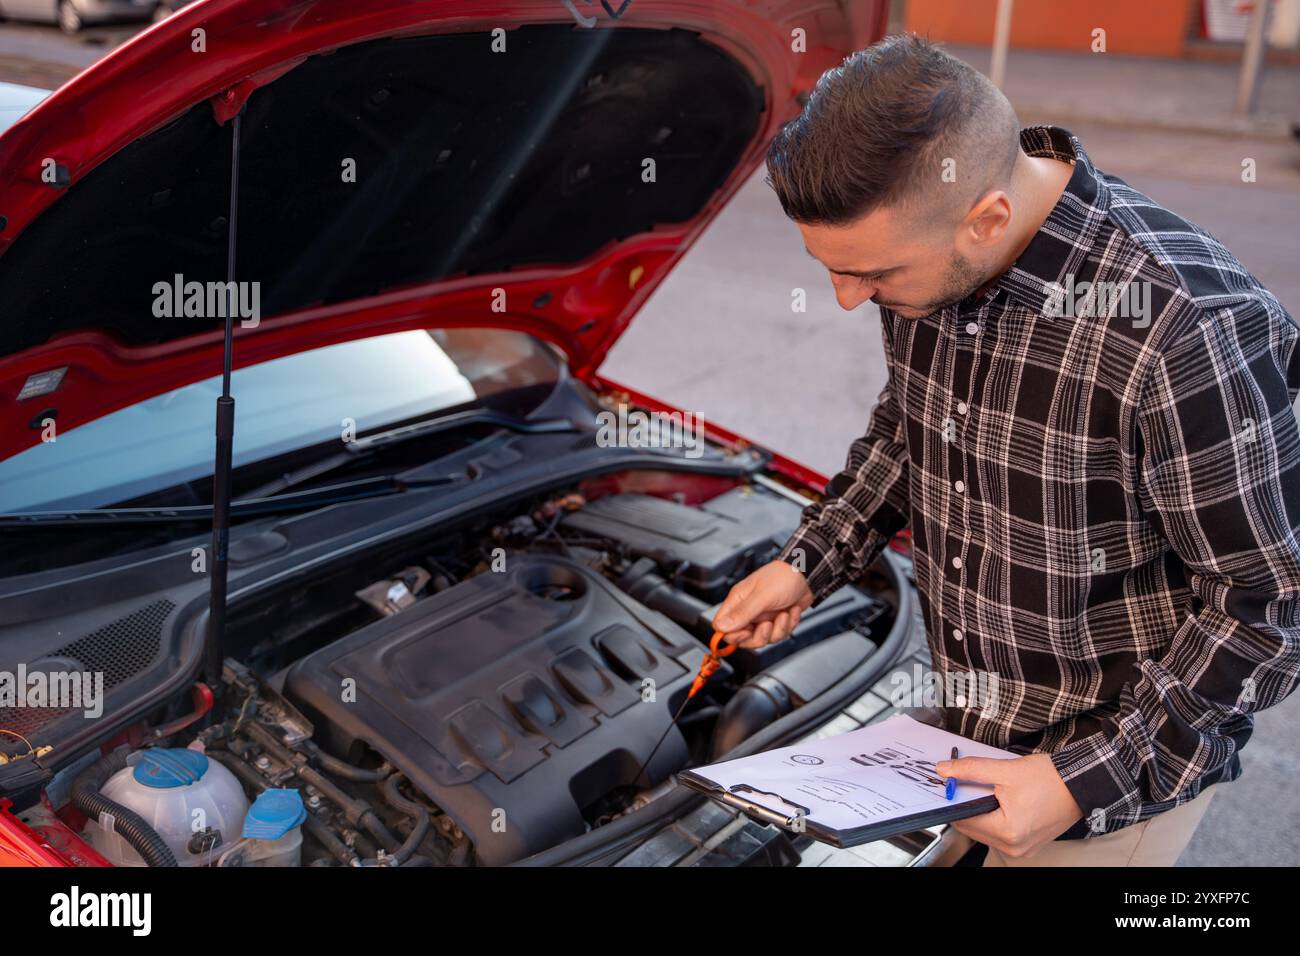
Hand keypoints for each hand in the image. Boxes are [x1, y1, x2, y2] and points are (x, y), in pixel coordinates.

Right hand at [712, 560, 813, 648]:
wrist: (807, 574)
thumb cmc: (783, 577)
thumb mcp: (762, 596)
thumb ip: (742, 613)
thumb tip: (721, 627)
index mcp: (738, 600)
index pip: (722, 625)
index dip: (731, 634)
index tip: (745, 633)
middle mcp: (748, 610)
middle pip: (743, 638)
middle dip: (758, 636)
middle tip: (768, 625)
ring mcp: (762, 616)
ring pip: (762, 638)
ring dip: (777, 629)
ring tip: (784, 614)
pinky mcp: (776, 620)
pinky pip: (778, 634)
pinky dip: (788, 625)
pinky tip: (793, 611)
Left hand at [935, 753, 1083, 859]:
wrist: (1080, 784)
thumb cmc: (1050, 779)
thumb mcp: (1005, 770)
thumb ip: (971, 770)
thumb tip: (944, 770)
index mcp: (1007, 832)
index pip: (963, 819)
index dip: (954, 800)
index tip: (950, 784)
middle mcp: (1013, 847)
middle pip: (972, 827)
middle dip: (968, 805)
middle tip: (970, 784)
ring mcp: (1021, 849)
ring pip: (985, 831)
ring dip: (981, 812)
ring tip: (991, 791)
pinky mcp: (1027, 845)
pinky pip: (999, 834)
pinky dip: (994, 818)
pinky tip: (1001, 801)